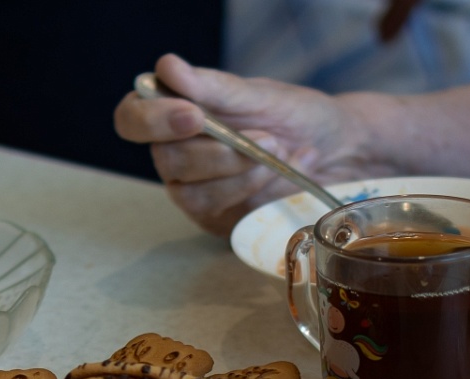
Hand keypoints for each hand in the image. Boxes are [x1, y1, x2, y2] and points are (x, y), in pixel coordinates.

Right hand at [114, 54, 385, 234]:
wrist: (337, 151)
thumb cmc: (293, 116)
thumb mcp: (258, 96)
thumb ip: (212, 87)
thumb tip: (166, 67)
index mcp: (172, 114)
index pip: (131, 119)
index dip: (153, 120)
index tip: (194, 115)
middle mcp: (174, 155)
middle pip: (167, 160)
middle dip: (221, 151)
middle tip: (268, 136)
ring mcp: (193, 192)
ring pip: (194, 194)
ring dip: (244, 172)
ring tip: (283, 150)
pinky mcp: (218, 220)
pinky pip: (225, 213)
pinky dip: (259, 191)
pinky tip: (286, 172)